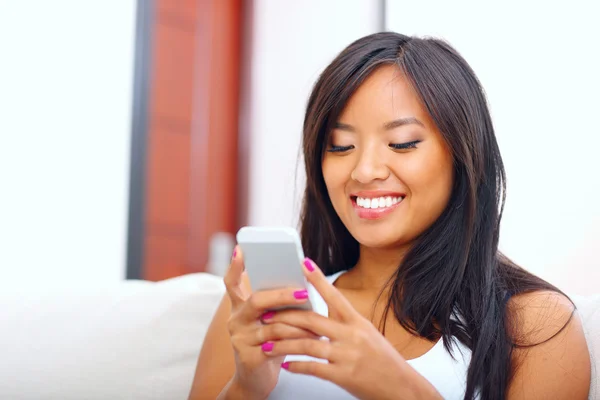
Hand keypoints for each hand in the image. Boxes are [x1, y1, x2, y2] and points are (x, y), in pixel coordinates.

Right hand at [223, 246, 319, 399]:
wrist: (256, 381)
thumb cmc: (270, 343)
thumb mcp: (271, 321)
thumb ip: (279, 305)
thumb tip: (305, 285)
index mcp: (239, 306)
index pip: (231, 283)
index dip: (234, 266)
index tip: (241, 249)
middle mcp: (235, 320)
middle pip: (256, 300)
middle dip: (282, 295)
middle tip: (303, 292)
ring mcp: (239, 339)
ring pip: (272, 325)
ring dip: (298, 324)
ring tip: (318, 323)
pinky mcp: (248, 358)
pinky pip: (276, 346)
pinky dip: (296, 342)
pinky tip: (311, 341)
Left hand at [260, 258, 441, 399]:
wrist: (401, 388)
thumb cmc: (383, 360)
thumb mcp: (367, 334)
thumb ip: (345, 323)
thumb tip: (320, 314)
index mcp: (358, 322)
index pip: (335, 295)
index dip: (318, 279)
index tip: (303, 262)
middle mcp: (352, 335)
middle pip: (312, 320)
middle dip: (286, 316)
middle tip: (266, 313)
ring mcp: (348, 356)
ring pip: (307, 345)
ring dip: (284, 344)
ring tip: (267, 344)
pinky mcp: (344, 376)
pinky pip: (314, 368)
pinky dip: (297, 366)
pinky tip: (286, 365)